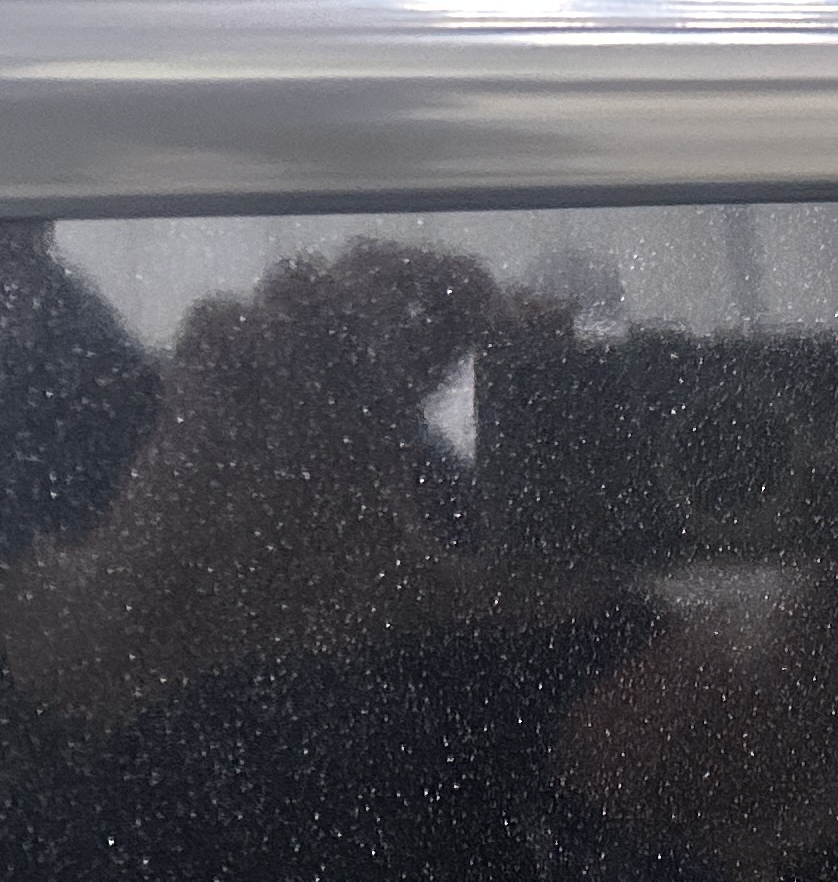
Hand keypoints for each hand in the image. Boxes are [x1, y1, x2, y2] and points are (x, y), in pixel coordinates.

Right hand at [3, 241, 522, 723]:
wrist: (198, 610)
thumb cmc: (307, 591)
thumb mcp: (425, 590)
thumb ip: (508, 591)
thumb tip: (594, 599)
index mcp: (387, 403)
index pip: (450, 320)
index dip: (499, 304)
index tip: (547, 318)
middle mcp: (331, 373)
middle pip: (380, 271)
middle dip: (431, 275)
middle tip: (481, 308)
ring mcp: (264, 372)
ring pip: (305, 279)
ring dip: (350, 297)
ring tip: (388, 344)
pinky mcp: (199, 388)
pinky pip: (223, 320)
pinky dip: (254, 332)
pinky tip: (287, 369)